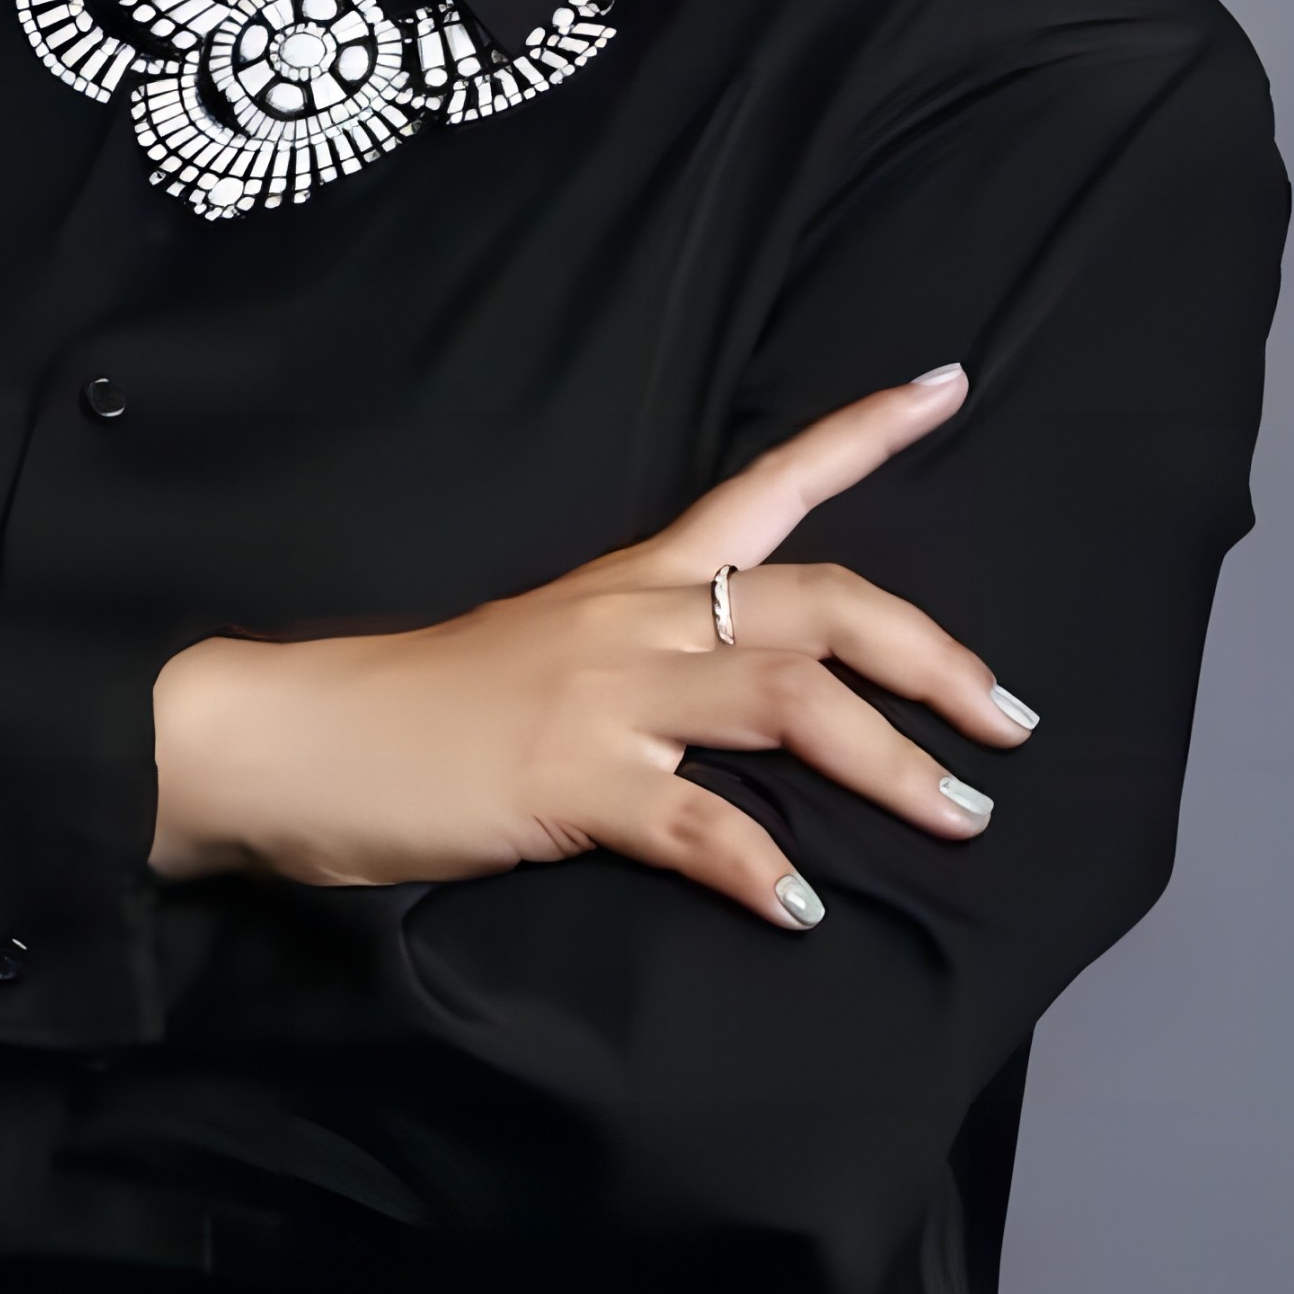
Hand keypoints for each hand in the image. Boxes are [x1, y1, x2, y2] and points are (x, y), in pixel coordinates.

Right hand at [147, 366, 1034, 930]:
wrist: (281, 738)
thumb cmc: (403, 713)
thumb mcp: (534, 663)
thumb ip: (634, 675)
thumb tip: (723, 718)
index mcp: (629, 584)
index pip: (764, 485)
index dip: (864, 434)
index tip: (950, 384)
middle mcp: (633, 621)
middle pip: (821, 602)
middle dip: (934, 656)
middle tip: (1011, 720)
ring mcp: (602, 698)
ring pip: (787, 699)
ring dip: (891, 763)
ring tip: (959, 819)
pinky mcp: (566, 780)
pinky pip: (696, 824)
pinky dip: (761, 867)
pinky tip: (803, 909)